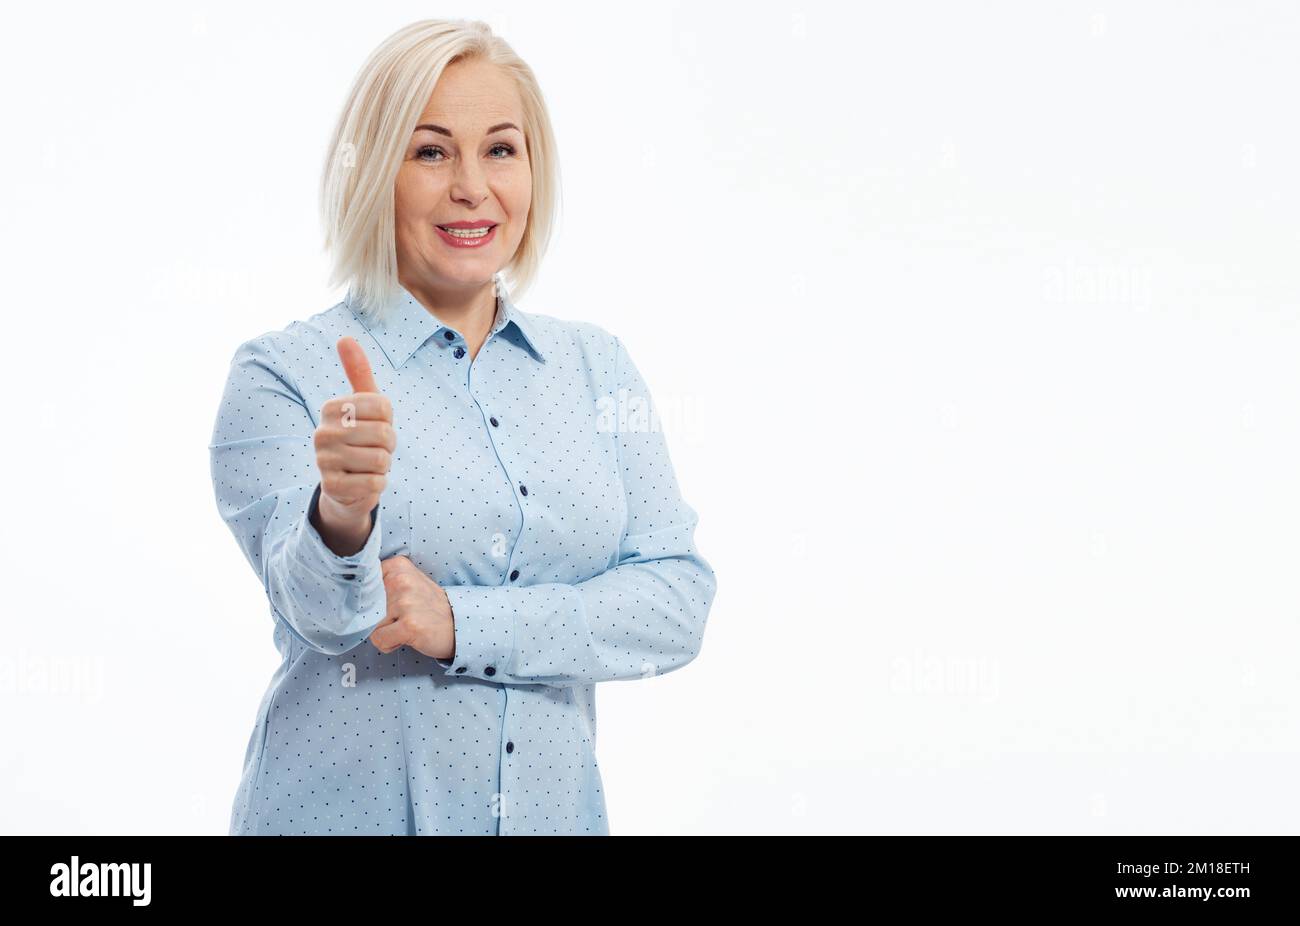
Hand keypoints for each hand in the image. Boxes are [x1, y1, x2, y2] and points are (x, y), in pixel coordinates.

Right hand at [314, 337, 396, 539]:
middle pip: (384, 435)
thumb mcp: (363, 405)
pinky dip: (378, 485)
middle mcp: (322, 432)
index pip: (384, 407)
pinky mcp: (331, 488)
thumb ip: (358, 372)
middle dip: (388, 446)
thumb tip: (345, 337)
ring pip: (381, 460)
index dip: (389, 421)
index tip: (375, 427)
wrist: (346, 486)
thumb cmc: (360, 438)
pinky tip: (362, 482)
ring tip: (367, 465)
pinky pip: (375, 483)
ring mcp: (323, 461)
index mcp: (331, 407)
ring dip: (383, 466)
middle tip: (373, 450)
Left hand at [369, 555, 455, 660]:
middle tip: (397, 618)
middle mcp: (401, 581)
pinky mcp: (410, 625)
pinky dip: (389, 644)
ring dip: (383, 632)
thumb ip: (381, 584)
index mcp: (397, 567)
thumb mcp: (407, 583)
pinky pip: (379, 640)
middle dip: (376, 619)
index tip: (382, 604)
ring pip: (370, 625)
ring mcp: (406, 603)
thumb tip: (347, 599)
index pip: (361, 585)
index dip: (367, 600)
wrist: (458, 623)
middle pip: (364, 608)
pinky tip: (404, 638)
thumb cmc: (427, 606)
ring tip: (403, 628)